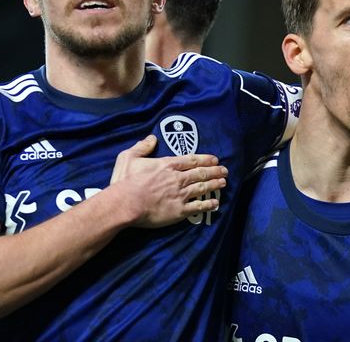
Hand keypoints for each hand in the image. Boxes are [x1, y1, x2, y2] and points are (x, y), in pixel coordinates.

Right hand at [110, 135, 227, 227]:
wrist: (126, 204)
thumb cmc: (125, 182)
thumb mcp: (129, 157)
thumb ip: (142, 147)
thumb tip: (152, 138)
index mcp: (167, 165)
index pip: (191, 160)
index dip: (205, 159)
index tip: (214, 159)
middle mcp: (177, 178)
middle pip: (200, 173)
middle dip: (214, 171)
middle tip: (224, 171)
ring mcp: (180, 194)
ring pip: (202, 188)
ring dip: (214, 185)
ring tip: (223, 183)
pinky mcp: (179, 210)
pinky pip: (197, 207)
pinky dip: (208, 204)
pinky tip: (215, 203)